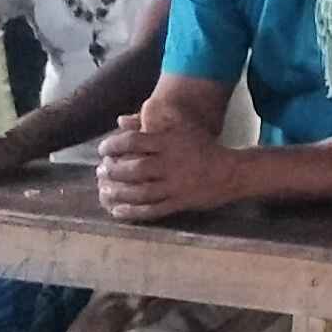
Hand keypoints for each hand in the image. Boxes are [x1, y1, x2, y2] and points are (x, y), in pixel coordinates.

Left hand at [93, 115, 234, 222]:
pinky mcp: (179, 202)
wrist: (230, 172)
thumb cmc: (202, 146)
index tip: (103, 150)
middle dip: (113, 171)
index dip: (113, 145)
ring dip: (119, 193)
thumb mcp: (180, 127)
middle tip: (101, 170)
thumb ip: (150, 121)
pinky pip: (153, 209)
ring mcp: (175, 186)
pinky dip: (133, 212)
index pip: (133, 141)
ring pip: (140, 192)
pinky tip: (118, 211)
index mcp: (169, 143)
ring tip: (105, 191)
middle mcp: (170, 164)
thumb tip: (120, 119)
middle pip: (134, 168)